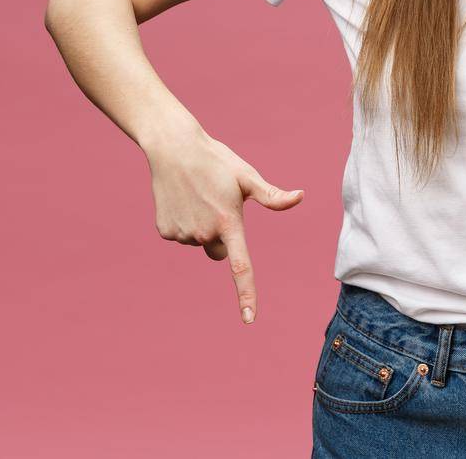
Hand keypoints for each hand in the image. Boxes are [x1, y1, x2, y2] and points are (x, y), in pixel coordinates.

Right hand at [144, 126, 304, 324]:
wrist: (173, 148)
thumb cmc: (217, 161)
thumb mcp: (247, 176)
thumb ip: (272, 196)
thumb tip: (300, 197)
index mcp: (229, 223)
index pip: (241, 266)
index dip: (246, 294)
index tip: (249, 319)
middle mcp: (204, 233)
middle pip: (220, 252)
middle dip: (222, 236)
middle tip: (217, 204)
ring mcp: (182, 235)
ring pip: (200, 242)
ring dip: (202, 226)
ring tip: (198, 195)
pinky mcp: (165, 232)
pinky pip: (181, 236)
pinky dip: (183, 222)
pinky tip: (182, 199)